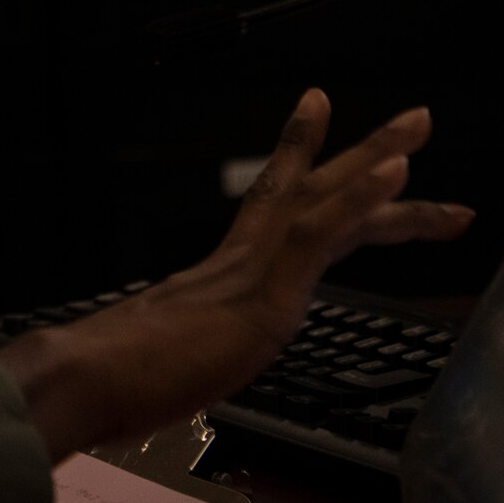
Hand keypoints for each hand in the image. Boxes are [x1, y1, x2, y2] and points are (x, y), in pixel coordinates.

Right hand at [0, 89, 473, 459]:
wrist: (85, 377)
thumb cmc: (113, 379)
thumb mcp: (168, 367)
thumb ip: (183, 352)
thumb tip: (164, 373)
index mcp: (221, 277)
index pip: (275, 216)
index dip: (305, 175)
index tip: (324, 134)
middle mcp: (240, 260)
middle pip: (311, 192)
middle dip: (363, 156)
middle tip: (412, 123)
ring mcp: (253, 269)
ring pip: (325, 197)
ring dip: (377, 158)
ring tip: (418, 126)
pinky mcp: (263, 288)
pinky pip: (319, 229)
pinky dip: (360, 197)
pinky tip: (395, 175)